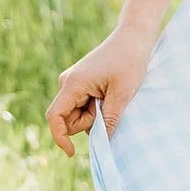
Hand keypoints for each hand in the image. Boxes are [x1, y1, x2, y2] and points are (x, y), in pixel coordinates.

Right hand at [46, 27, 154, 153]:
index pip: (55, 117)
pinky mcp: (82, 83)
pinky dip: (97, 107)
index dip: (60, 137)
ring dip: (95, 115)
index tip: (72, 153)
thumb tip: (103, 143)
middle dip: (89, 122)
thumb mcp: (123, 94)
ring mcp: (74, 83)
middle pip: (69, 119)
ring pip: (78, 114)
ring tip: (113, 96)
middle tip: (111, 106)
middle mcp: (68, 83)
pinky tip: (110, 94)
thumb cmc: (130, 61)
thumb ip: (110, 119)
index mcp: (73, 84)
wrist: (134, 38)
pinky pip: (84, 105)